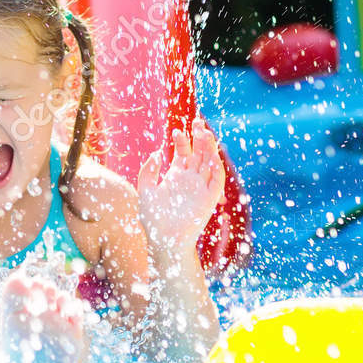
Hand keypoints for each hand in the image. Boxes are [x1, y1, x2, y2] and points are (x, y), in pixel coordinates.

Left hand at [137, 118, 225, 249]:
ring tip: (204, 132)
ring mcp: (201, 188)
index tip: (176, 130)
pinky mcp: (209, 198)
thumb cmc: (152, 220)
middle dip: (199, 137)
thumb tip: (156, 153)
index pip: (183, 152)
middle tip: (197, 121)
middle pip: (199, 153)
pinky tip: (211, 155)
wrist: (164, 241)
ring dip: (209, 147)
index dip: (182, 140)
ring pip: (209, 162)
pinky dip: (216, 167)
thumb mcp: (145, 191)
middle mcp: (190, 180)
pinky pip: (217, 180)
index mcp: (176, 176)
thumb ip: (148, 171)